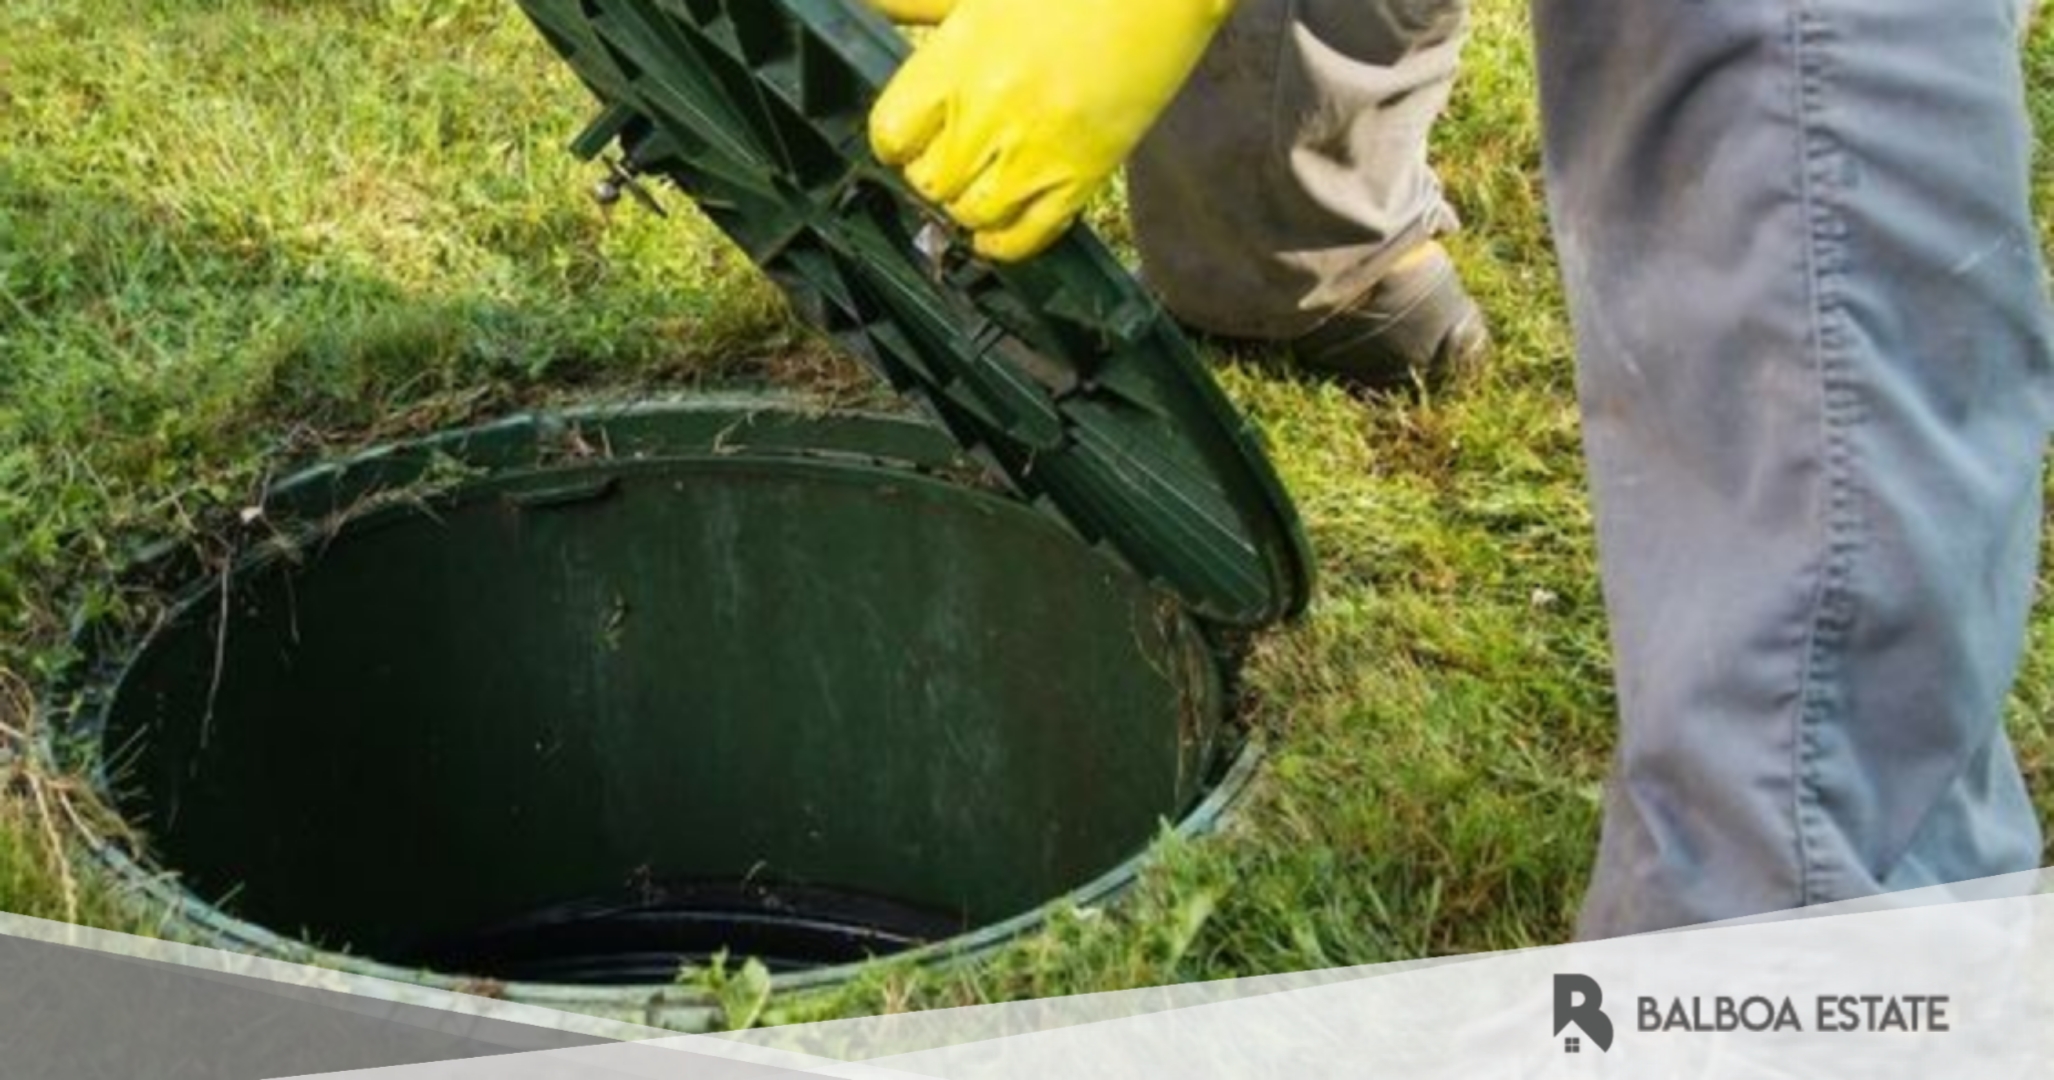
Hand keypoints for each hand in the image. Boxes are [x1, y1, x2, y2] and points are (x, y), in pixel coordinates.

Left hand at [868, 0, 1235, 261]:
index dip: (896, 142)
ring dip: (967, 208)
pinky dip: (1004, 243)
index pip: (891, 134)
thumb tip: (866, 6)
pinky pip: (1028, 235)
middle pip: (929, 181)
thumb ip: (920, 6)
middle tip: (947, 161)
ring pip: (972, 213)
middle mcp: (987, 112)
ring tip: (977, 188)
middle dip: (933, 175)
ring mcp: (1036, 150)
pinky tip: (995, 234)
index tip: (907, 138)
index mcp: (955, 59)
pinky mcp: (1082, 175)